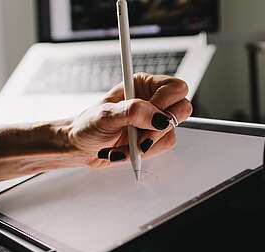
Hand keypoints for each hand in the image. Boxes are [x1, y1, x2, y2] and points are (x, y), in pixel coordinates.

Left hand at [66, 73, 191, 167]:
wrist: (81, 147)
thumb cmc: (88, 126)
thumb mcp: (106, 115)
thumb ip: (133, 112)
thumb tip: (158, 117)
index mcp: (143, 85)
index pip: (174, 88)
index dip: (166, 102)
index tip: (149, 116)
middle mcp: (153, 101)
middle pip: (182, 109)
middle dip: (160, 128)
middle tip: (141, 136)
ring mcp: (155, 122)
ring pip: (171, 133)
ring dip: (147, 144)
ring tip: (125, 145)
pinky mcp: (154, 139)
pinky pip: (163, 147)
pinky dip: (145, 153)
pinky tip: (128, 150)